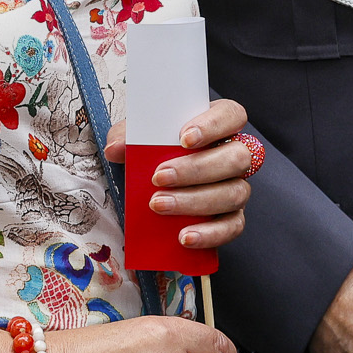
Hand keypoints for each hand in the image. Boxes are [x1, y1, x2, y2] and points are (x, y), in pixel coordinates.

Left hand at [103, 99, 252, 249]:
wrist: (154, 184)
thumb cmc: (154, 151)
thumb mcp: (138, 136)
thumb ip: (126, 136)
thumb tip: (115, 148)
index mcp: (219, 124)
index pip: (231, 115)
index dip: (213, 126)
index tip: (184, 138)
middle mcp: (235, 154)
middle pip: (236, 158)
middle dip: (196, 169)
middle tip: (159, 177)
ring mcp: (237, 186)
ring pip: (234, 193)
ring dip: (196, 202)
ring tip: (160, 205)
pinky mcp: (232, 217)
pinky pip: (232, 227)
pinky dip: (210, 234)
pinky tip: (184, 237)